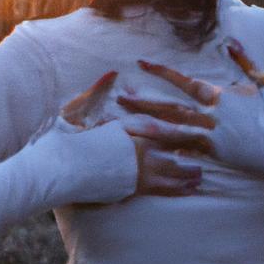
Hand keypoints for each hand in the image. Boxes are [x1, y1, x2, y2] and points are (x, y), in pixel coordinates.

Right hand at [61, 71, 201, 196]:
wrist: (55, 171)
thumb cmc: (62, 141)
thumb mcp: (78, 111)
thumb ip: (97, 92)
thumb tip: (111, 73)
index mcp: (126, 128)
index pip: (159, 125)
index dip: (178, 127)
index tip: (195, 126)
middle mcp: (136, 148)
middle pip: (172, 147)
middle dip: (192, 149)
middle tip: (208, 151)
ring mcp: (136, 170)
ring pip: (172, 169)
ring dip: (188, 171)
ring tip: (201, 174)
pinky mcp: (131, 189)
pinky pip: (162, 189)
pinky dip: (178, 189)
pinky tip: (189, 190)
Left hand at [116, 40, 263, 177]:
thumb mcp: (263, 82)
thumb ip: (243, 62)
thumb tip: (230, 42)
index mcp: (221, 96)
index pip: (184, 82)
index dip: (162, 72)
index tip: (142, 64)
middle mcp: (213, 116)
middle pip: (171, 108)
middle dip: (144, 102)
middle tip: (120, 98)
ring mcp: (213, 137)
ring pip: (173, 132)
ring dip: (149, 128)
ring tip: (126, 126)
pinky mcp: (217, 155)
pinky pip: (190, 152)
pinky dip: (174, 151)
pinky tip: (155, 151)